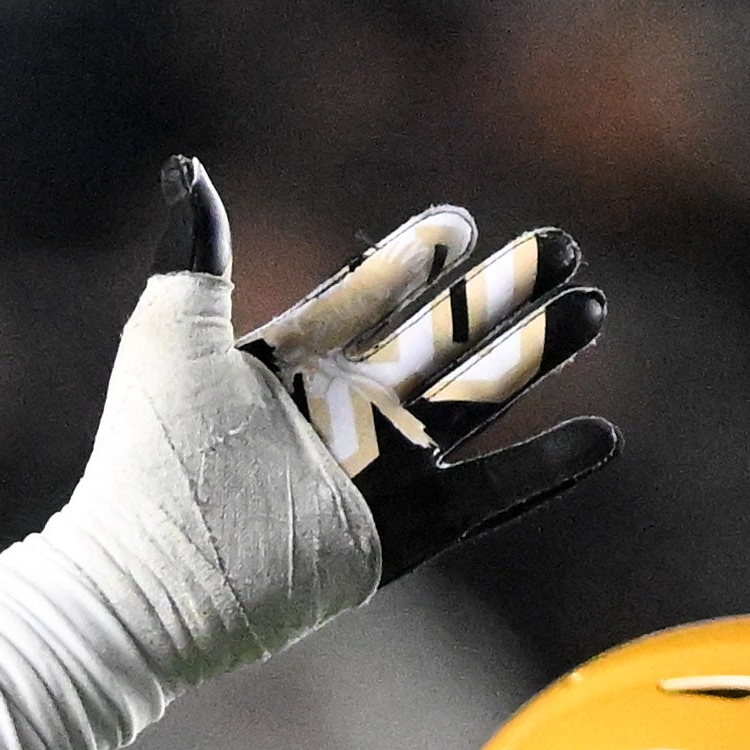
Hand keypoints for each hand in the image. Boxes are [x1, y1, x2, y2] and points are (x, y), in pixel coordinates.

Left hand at [43, 157, 614, 690]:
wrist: (147, 581)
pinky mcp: (399, 535)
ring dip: (536, 355)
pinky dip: (544, 468)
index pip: (368, 298)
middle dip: (502, 293)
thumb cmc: (149, 460)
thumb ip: (194, 256)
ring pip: (475, 402)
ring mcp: (375, 475)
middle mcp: (340, 416)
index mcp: (291, 367)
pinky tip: (602, 435)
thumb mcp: (169, 340)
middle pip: (440, 339)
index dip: (412, 259)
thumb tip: (185, 167)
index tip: (455, 222)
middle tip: (561, 244)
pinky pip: (488, 496)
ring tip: (592, 305)